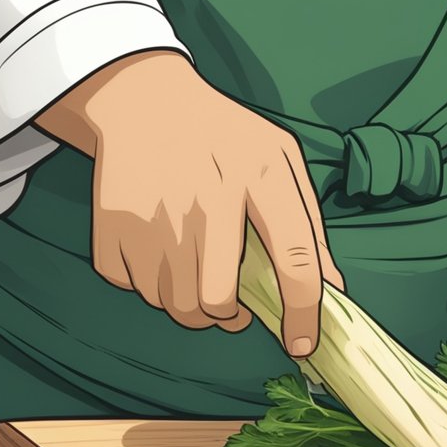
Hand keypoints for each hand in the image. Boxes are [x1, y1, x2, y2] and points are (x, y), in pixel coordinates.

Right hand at [35, 51, 341, 356]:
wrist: (144, 100)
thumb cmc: (225, 137)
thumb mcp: (281, 161)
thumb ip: (310, 226)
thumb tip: (334, 290)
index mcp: (261, 175)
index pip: (294, 260)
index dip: (303, 314)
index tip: (302, 346)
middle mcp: (207, 195)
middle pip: (217, 300)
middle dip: (227, 316)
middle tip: (231, 307)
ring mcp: (155, 210)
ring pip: (174, 304)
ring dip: (189, 306)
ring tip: (196, 276)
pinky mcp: (112, 222)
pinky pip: (132, 288)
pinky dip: (149, 286)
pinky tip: (160, 255)